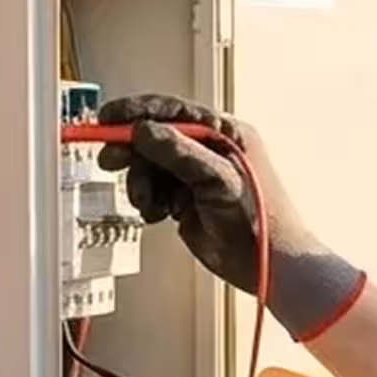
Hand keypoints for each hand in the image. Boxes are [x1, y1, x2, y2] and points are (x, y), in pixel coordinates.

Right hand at [92, 94, 362, 339]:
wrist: (268, 264)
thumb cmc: (259, 219)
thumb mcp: (217, 178)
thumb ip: (179, 152)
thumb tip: (143, 130)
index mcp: (225, 133)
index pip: (174, 111)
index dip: (138, 112)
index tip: (108, 118)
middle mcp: (210, 149)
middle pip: (157, 137)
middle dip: (132, 150)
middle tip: (110, 161)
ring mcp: (198, 174)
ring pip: (152, 166)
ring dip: (142, 183)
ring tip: (149, 203)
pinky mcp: (188, 199)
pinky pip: (155, 190)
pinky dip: (150, 201)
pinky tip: (160, 215)